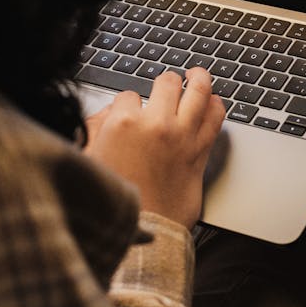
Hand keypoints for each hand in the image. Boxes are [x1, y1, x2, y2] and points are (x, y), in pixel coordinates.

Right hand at [84, 68, 224, 229]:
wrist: (141, 231)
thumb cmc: (112, 202)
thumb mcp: (88, 160)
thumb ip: (95, 130)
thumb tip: (107, 115)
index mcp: (122, 124)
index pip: (128, 95)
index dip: (128, 104)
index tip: (130, 112)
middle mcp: (156, 124)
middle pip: (167, 83)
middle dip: (166, 82)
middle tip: (168, 83)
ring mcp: (182, 136)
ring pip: (198, 91)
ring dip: (199, 79)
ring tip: (198, 75)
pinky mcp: (200, 152)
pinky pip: (215, 119)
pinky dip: (216, 106)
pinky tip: (214, 102)